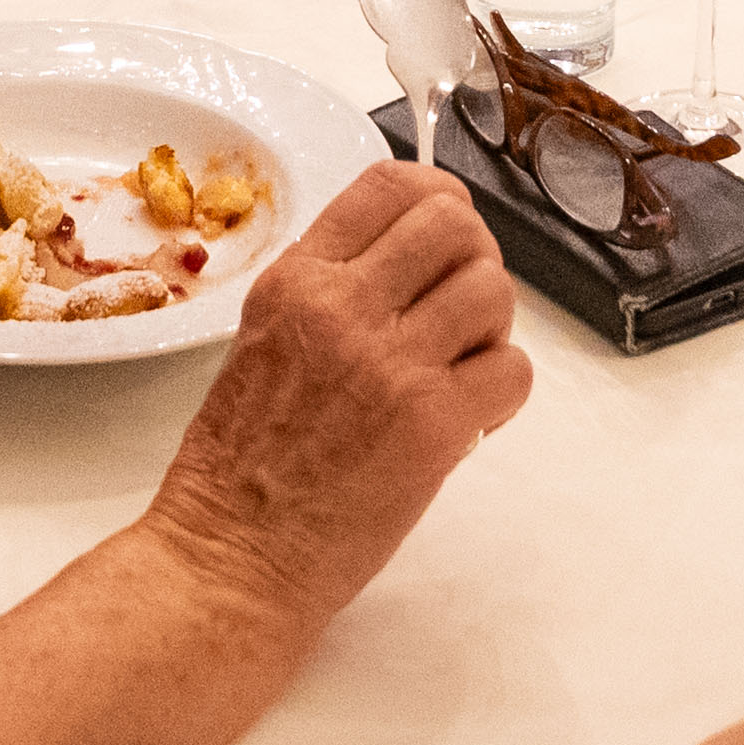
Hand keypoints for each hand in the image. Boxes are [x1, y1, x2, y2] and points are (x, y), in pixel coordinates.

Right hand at [136, 165, 527, 632]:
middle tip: (459, 306)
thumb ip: (328, 295)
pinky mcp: (436, 426)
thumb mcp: (262, 343)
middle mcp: (343, 309)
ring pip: (494, 290)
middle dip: (473, 258)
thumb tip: (407, 266)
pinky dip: (502, 392)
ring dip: (492, 326)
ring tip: (462, 365)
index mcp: (296, 283)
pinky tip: (469, 416)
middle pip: (455, 224)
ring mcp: (393, 364)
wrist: (231, 559)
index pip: (388, 185)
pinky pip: (512, 371)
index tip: (447, 224)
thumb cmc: (238, 470)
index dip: (436, 195)